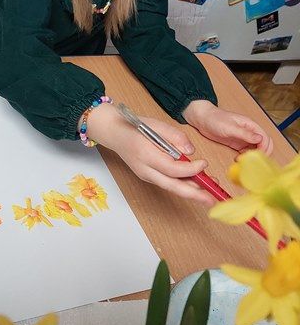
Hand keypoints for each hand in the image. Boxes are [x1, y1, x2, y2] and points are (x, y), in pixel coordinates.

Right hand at [85, 105, 215, 204]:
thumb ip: (175, 137)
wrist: (114, 133)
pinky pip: (167, 183)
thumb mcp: (157, 125)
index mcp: (145, 154)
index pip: (172, 168)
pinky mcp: (148, 176)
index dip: (190, 169)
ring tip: (208, 194)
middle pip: (172, 185)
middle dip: (193, 194)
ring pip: (170, 187)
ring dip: (189, 191)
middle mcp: (144, 169)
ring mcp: (145, 175)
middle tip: (211, 200)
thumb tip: (190, 152)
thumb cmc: (134, 127)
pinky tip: (194, 184)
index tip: (204, 163)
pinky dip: (181, 185)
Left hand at [183, 100, 273, 155]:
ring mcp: (243, 138)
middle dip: (261, 153)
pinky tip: (238, 160)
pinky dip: (245, 157)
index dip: (264, 148)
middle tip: (253, 161)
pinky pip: (246, 152)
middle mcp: (249, 132)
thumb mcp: (230, 127)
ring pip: (255, 149)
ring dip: (253, 157)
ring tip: (243, 161)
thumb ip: (245, 133)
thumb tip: (260, 139)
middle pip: (264, 144)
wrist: (202, 119)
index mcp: (250, 125)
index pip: (265, 138)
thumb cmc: (215, 119)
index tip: (258, 156)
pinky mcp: (236, 144)